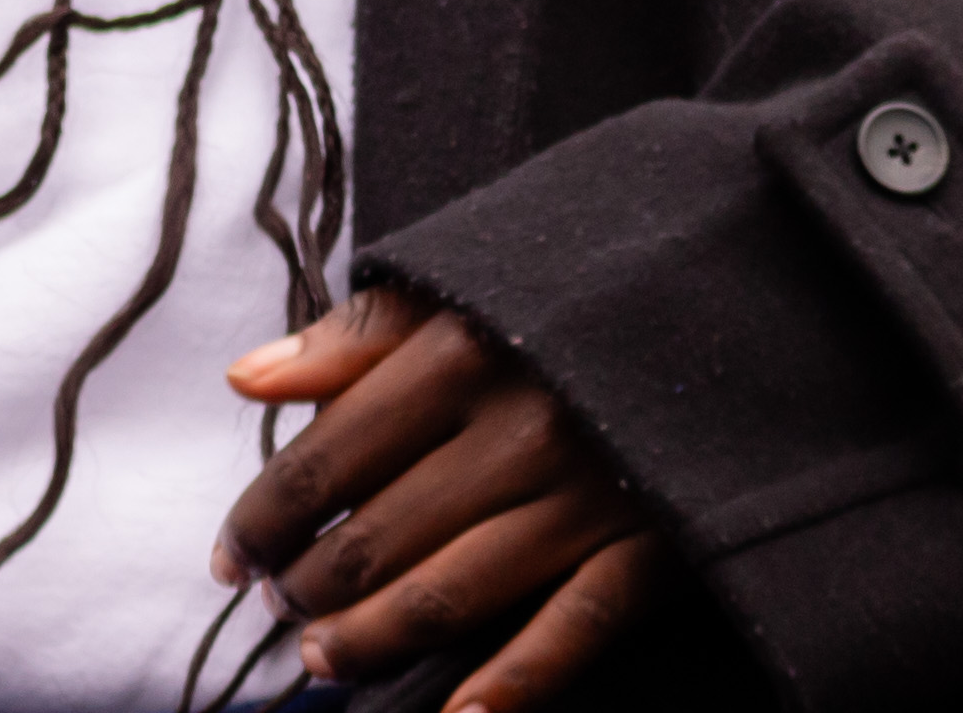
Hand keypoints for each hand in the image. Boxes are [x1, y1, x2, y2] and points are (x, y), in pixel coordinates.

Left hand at [215, 288, 664, 711]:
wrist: (733, 303)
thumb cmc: (573, 293)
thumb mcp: (462, 289)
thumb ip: (353, 337)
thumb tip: (245, 379)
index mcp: (461, 352)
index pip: (327, 460)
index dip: (262, 519)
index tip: (229, 557)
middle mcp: (519, 428)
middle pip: (379, 538)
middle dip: (310, 589)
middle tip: (278, 612)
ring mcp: (588, 495)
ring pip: (452, 594)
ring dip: (374, 639)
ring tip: (323, 660)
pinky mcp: (653, 547)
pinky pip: (570, 630)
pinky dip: (510, 685)